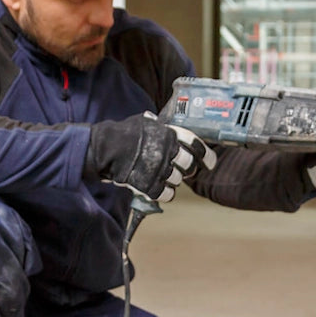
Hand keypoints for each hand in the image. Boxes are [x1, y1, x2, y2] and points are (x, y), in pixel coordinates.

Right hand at [87, 113, 216, 202]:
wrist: (105, 150)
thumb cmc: (122, 134)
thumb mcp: (143, 122)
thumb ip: (156, 125)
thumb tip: (159, 123)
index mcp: (169, 134)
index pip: (196, 145)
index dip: (207, 155)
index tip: (210, 162)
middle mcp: (168, 152)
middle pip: (189, 165)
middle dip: (187, 168)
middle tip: (183, 170)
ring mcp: (159, 170)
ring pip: (178, 180)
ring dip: (173, 179)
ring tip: (162, 176)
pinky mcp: (150, 186)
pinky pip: (167, 194)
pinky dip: (165, 193)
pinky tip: (159, 189)